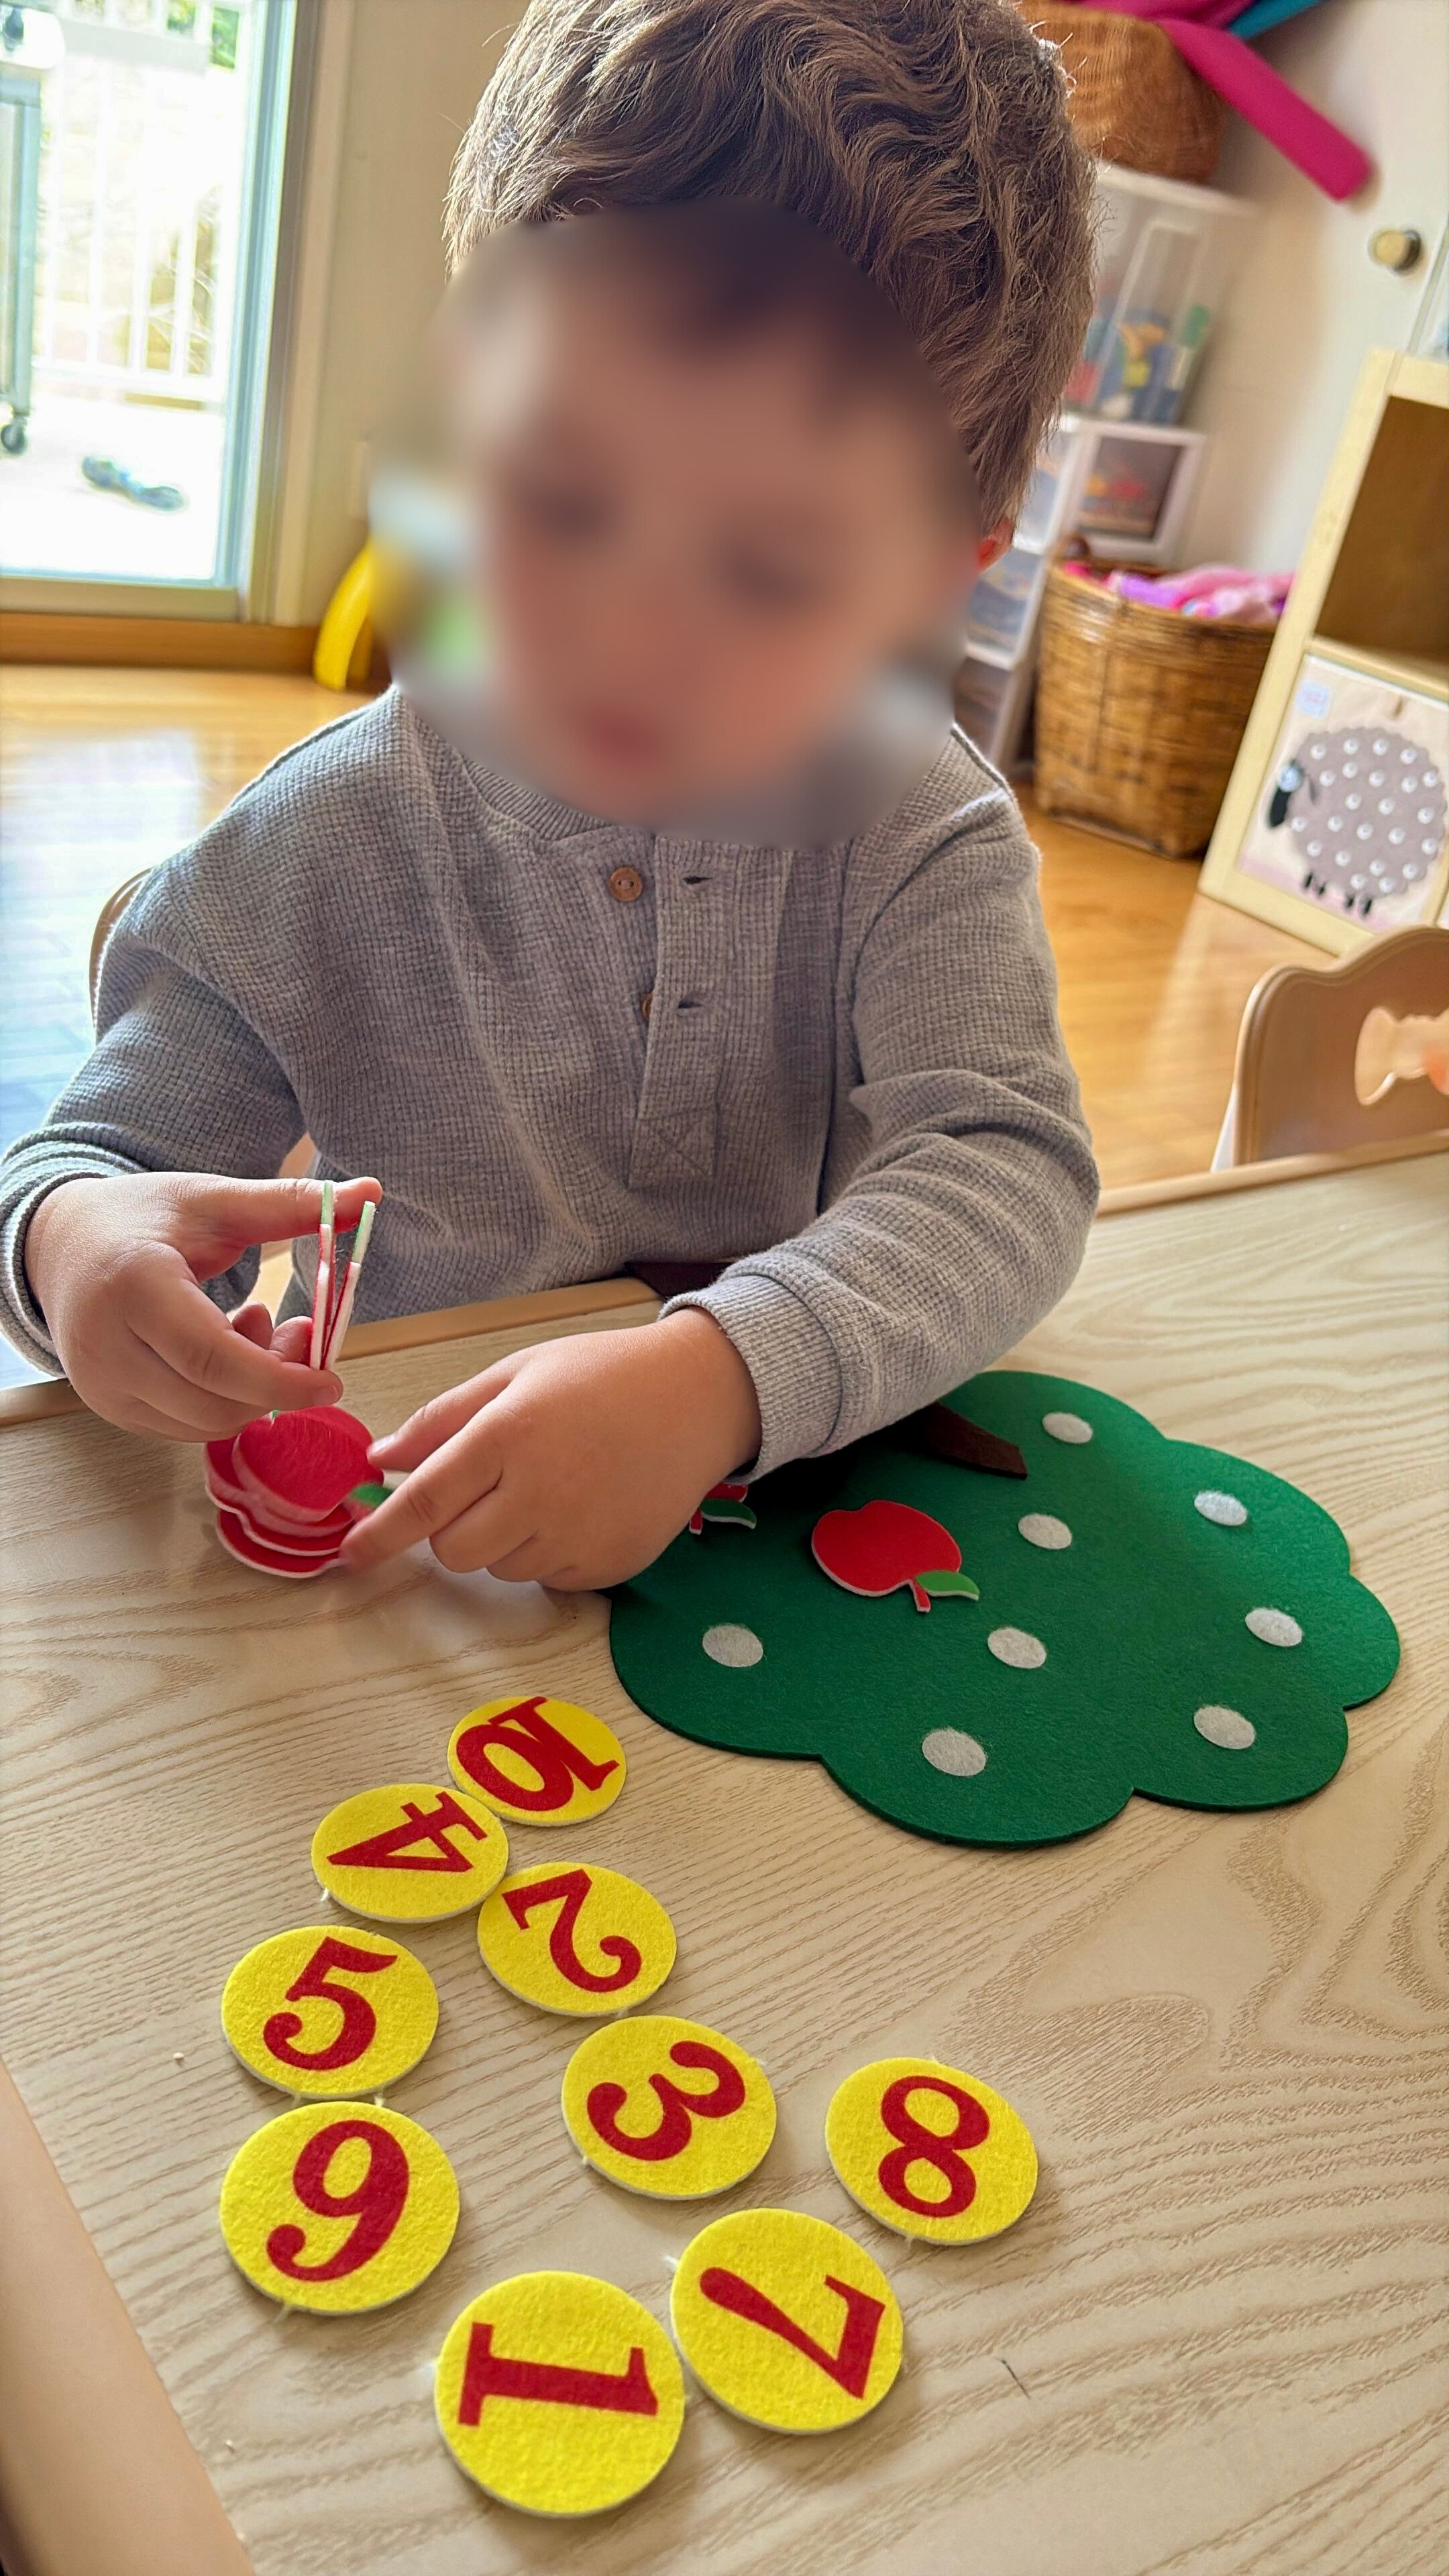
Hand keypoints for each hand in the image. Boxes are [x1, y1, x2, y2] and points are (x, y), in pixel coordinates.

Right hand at [24, 1170, 380, 1440]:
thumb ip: (289, 1204)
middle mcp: (108, 1345)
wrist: (61, 1244)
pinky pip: (185, 1427)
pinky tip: (222, 1349)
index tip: (331, 1380)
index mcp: (134, 1285)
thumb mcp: (214, 1201)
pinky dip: (222, 1400)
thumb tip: (371, 1191)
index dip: (280, 1380)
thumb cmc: (142, 1219)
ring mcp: (103, 1385)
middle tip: (301, 1332)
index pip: (212, 1358)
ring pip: (204, 1424)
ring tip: (255, 1326)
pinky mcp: (109, 1408)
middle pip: (213, 1402)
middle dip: (276, 1383)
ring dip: (251, 1391)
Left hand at [342, 1310, 762, 1589]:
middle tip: (484, 1489)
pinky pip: (549, 1579)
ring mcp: (579, 1536)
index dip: (380, 1535)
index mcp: (508, 1435)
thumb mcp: (516, 1374)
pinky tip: (579, 1507)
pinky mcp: (610, 1565)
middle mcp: (541, 1493)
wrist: (699, 1399)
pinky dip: (548, 1553)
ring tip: (548, 1487)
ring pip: (501, 1568)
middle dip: (451, 1530)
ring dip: (503, 1540)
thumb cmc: (601, 1376)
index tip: (350, 1554)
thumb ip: (443, 1420)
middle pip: (455, 1551)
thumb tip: (381, 1461)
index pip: (424, 1502)